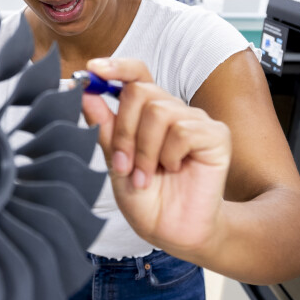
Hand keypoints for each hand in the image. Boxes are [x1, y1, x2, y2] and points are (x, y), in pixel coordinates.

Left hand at [80, 57, 232, 255]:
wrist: (171, 231)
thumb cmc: (147, 199)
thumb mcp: (114, 161)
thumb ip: (103, 126)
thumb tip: (84, 90)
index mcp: (148, 113)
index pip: (136, 74)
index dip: (115, 67)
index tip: (91, 70)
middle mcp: (173, 111)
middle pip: (140, 92)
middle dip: (123, 131)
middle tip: (122, 164)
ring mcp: (196, 121)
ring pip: (159, 112)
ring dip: (145, 150)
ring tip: (147, 176)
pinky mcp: (216, 135)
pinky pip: (183, 130)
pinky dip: (169, 156)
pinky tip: (174, 171)